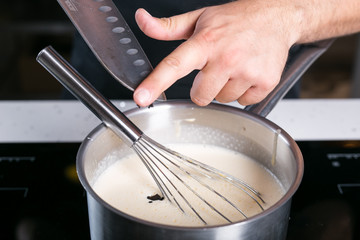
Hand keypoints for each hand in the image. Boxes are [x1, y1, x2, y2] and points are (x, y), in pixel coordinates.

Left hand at [133, 0, 301, 106]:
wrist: (277, 16)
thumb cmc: (235, 19)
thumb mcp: (199, 18)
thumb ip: (167, 27)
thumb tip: (142, 20)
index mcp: (205, 42)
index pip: (174, 65)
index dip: (155, 83)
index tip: (141, 97)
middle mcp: (226, 58)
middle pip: (199, 96)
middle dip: (203, 87)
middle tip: (215, 67)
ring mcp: (247, 72)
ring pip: (222, 99)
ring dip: (224, 88)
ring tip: (235, 66)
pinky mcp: (264, 82)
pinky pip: (243, 102)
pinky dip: (243, 91)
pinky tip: (248, 72)